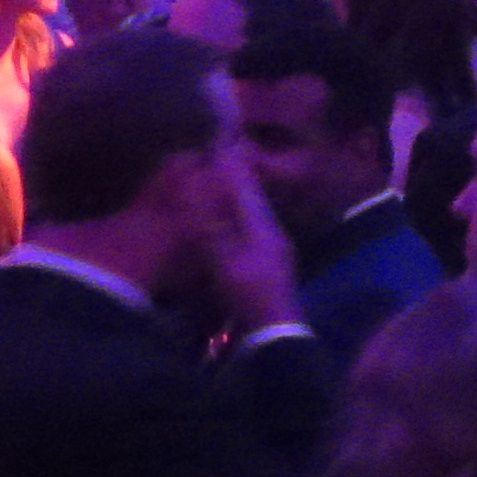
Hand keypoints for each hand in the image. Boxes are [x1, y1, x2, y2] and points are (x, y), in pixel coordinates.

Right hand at [191, 147, 300, 338]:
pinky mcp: (260, 268)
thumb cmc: (250, 296)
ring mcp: (268, 252)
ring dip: (232, 199)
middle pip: (250, 200)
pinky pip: (244, 234)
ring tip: (213, 183)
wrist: (274, 336)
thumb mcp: (228, 262)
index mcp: (265, 228)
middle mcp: (270, 235)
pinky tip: (220, 224)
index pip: (247, 189)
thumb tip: (202, 189)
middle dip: (233, 178)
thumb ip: (214, 226)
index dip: (233, 165)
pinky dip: (231, 222)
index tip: (222, 139)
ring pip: (249, 216)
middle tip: (215, 156)